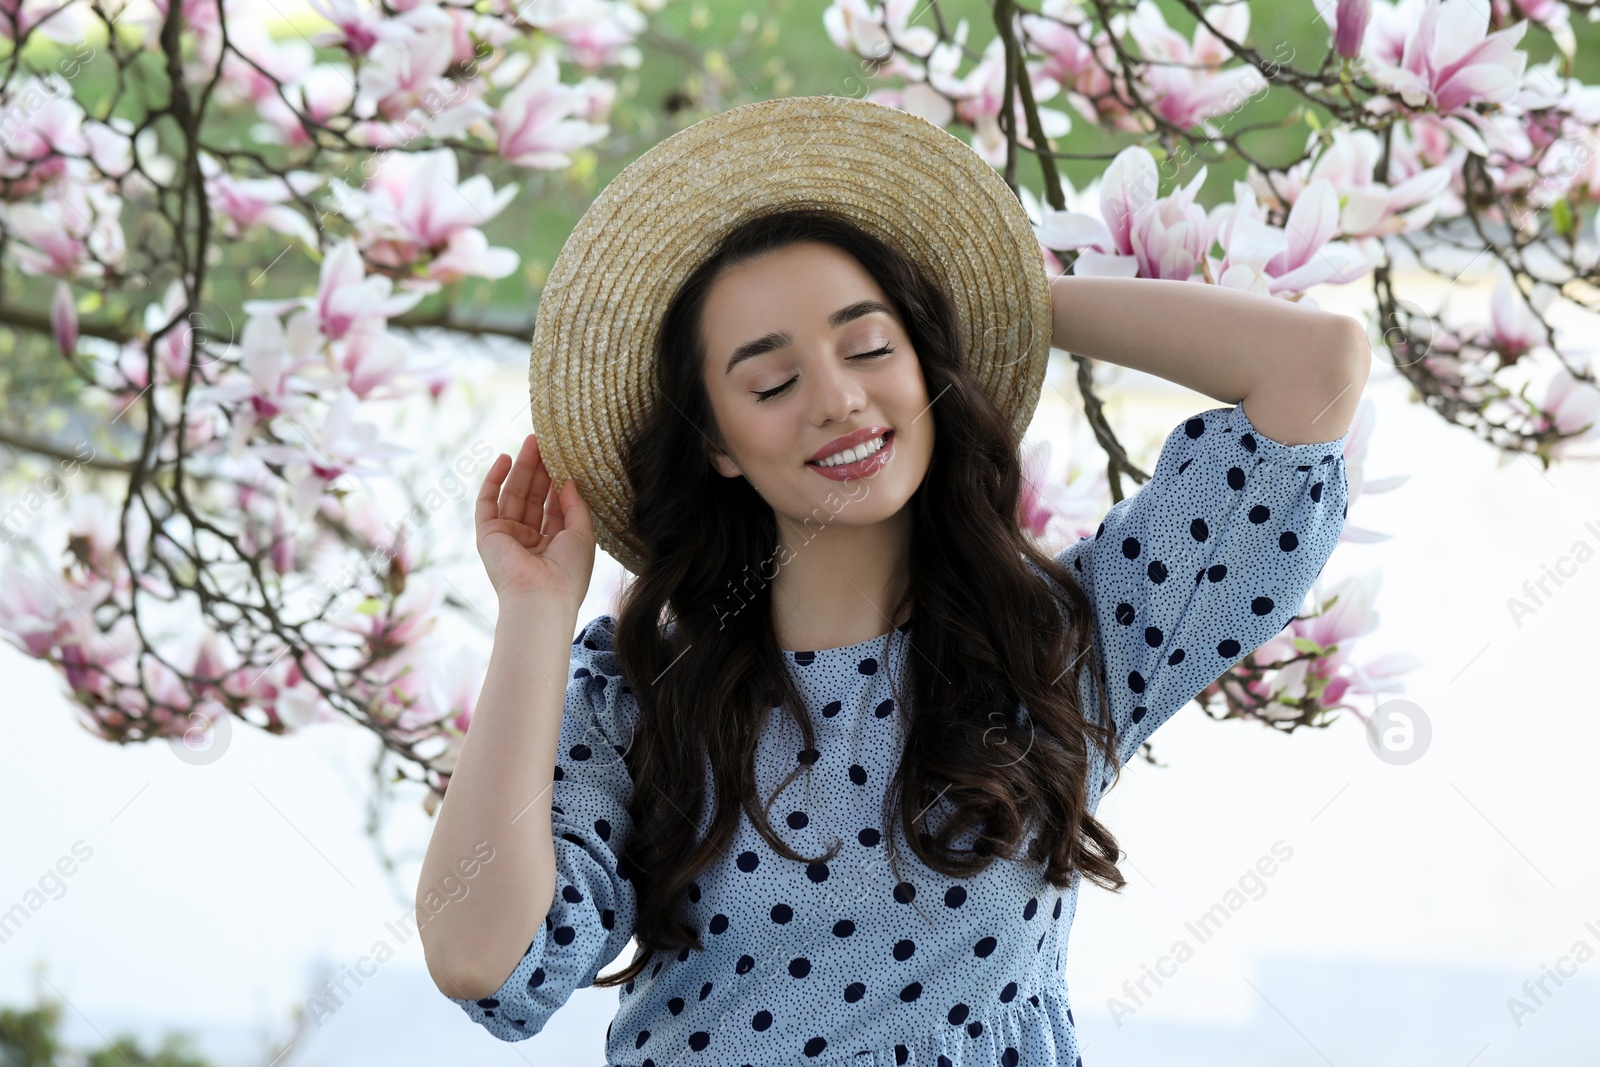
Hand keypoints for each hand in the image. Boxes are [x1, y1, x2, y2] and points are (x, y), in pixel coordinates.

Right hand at [475, 433, 595, 606]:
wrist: (542, 596)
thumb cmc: (568, 572)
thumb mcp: (582, 534)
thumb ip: (576, 506)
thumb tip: (569, 481)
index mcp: (552, 545)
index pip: (553, 507)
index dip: (557, 482)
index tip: (562, 457)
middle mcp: (528, 540)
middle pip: (532, 497)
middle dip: (539, 469)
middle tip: (544, 441)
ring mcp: (507, 537)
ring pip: (513, 494)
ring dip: (521, 468)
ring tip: (531, 442)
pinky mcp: (487, 535)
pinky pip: (487, 502)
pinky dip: (493, 480)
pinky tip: (505, 459)